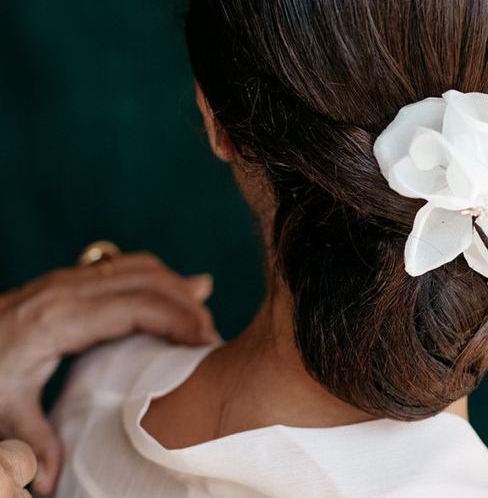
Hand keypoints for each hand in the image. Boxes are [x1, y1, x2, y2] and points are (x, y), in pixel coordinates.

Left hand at [0, 251, 218, 494]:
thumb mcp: (2, 409)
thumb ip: (31, 439)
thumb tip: (50, 481)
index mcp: (60, 319)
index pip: (137, 306)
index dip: (178, 318)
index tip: (206, 341)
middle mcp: (70, 289)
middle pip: (148, 281)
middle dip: (187, 303)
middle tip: (212, 335)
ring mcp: (72, 278)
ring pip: (140, 267)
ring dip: (176, 285)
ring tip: (204, 309)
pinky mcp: (73, 278)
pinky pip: (128, 266)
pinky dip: (159, 276)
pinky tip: (177, 286)